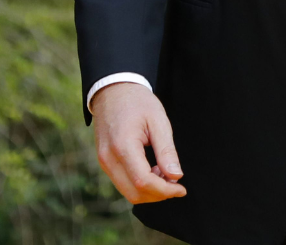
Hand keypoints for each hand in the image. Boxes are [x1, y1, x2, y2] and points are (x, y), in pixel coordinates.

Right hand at [91, 82, 185, 202]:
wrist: (113, 91)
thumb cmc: (138, 102)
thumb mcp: (159, 121)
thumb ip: (167, 151)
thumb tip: (176, 176)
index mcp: (123, 147)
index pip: (143, 182)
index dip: (165, 190)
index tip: (182, 188)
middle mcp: (109, 159)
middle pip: (134, 193)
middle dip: (158, 195)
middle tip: (177, 183)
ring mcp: (104, 162)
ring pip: (127, 191)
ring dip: (149, 191)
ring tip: (166, 174)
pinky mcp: (105, 162)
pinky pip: (122, 183)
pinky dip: (140, 184)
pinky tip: (153, 170)